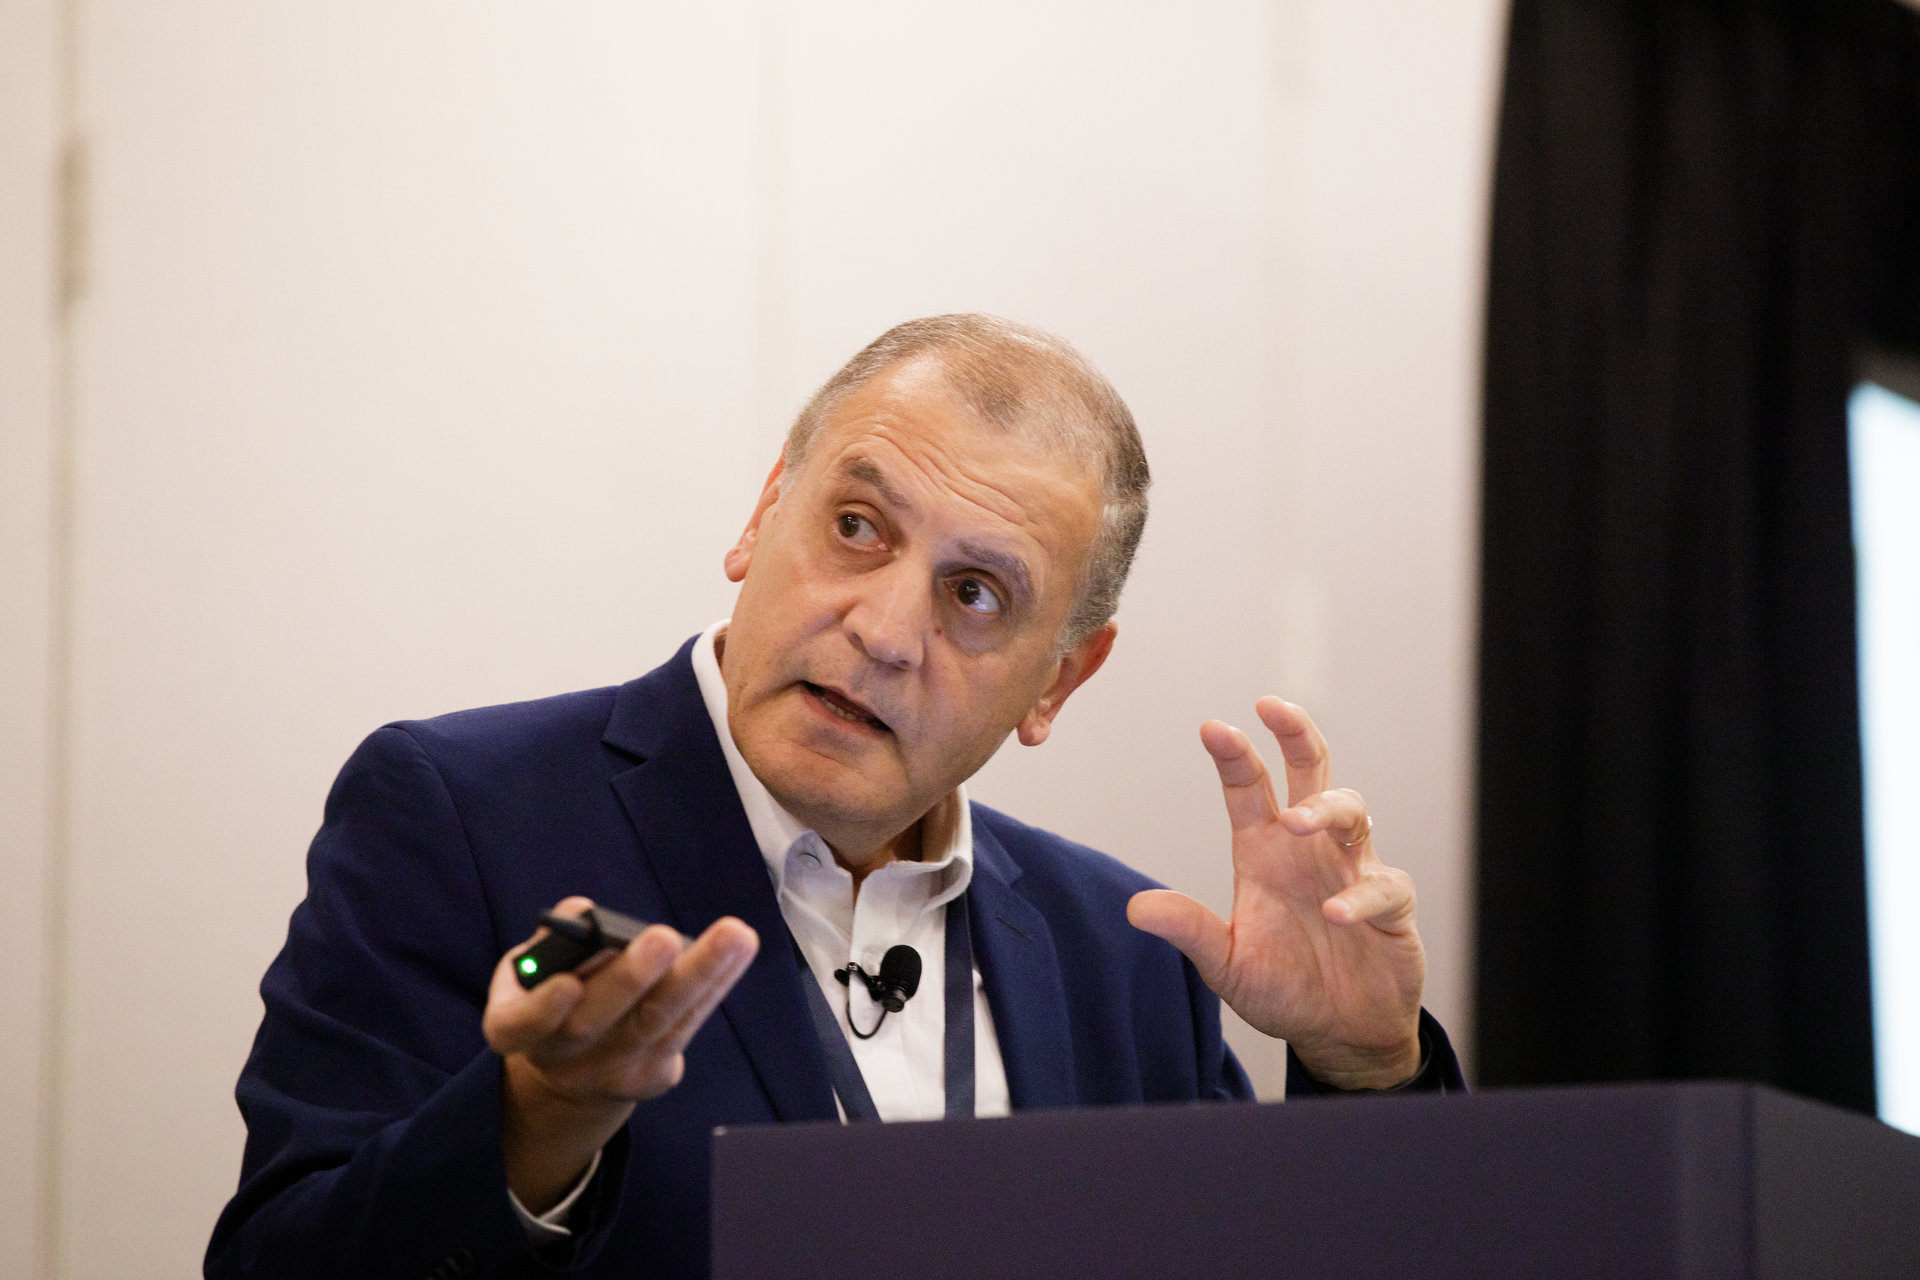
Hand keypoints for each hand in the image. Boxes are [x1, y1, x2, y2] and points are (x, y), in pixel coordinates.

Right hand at [483, 898, 757, 1211]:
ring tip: (734, 936)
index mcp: (515, 1028)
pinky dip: (714, 984)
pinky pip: (685, 1025)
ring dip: (698, 975)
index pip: (519, 1027)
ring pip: (656, 1023)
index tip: (567, 984)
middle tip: (664, 938)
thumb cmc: (554, 994)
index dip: (541, 1011)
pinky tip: (739, 951)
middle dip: (632, 979)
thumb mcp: (536, 965)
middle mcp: (560, 1058)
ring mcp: (610, 1073)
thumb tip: (587, 914)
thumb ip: (559, 936)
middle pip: (595, 1023)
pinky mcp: (654, 1076)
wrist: (574, 1068)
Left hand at [1127, 698, 1423, 1088]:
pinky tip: (1335, 913)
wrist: (1339, 1032)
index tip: (1212, 728)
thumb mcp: (1226, 963)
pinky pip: (1382, 884)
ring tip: (1296, 823)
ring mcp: (1352, 870)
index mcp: (1264, 852)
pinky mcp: (1390, 905)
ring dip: (1324, 809)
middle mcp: (1308, 850)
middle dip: (1295, 734)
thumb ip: (1190, 931)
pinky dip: (1359, 895)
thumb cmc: (1283, 987)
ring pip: (1350, 811)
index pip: (1249, 790)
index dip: (1234, 757)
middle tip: (1275, 708)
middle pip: (1310, 771)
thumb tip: (1136, 908)